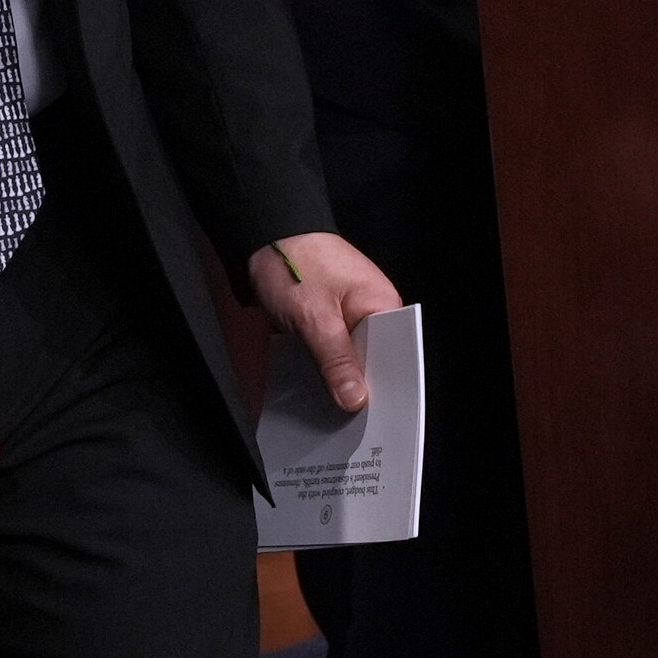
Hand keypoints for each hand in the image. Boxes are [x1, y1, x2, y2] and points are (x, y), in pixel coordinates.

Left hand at [250, 231, 400, 410]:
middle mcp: (372, 310)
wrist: (264, 229)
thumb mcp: (314, 317)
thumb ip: (336, 359)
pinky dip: (320, 365)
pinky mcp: (328, 316)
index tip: (371, 421)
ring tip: (327, 416)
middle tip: (345, 428)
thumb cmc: (294, 264)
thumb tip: (356, 400)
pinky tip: (310, 390)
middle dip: (356, 389)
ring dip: (335, 380)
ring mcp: (349, 313)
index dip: (383, 389)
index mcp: (383, 305)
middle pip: (372, 360)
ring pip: (348, 357)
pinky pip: (330, 348)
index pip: (394, 357)